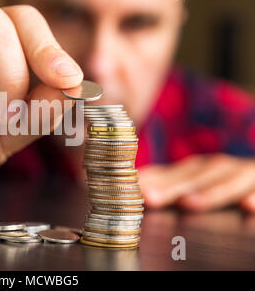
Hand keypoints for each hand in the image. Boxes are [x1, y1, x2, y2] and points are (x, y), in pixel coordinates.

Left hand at [139, 154, 254, 211]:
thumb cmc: (226, 181)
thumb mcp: (197, 179)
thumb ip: (170, 182)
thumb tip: (136, 185)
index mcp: (198, 168)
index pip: (171, 173)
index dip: (151, 179)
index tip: (130, 189)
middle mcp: (218, 167)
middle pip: (194, 177)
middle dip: (171, 187)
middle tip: (149, 198)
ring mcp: (243, 174)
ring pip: (227, 181)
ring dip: (209, 192)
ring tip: (189, 203)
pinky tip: (249, 205)